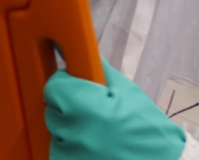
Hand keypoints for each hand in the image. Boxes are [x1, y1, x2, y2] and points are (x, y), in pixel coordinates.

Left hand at [44, 58, 185, 159]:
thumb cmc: (146, 127)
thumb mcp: (127, 92)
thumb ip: (100, 71)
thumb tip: (81, 50)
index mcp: (89, 107)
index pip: (53, 88)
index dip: (64, 84)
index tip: (74, 86)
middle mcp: (75, 132)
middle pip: (52, 109)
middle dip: (67, 106)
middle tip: (89, 109)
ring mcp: (71, 153)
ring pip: (55, 131)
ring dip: (68, 127)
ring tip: (93, 130)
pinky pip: (59, 150)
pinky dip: (70, 147)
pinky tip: (90, 145)